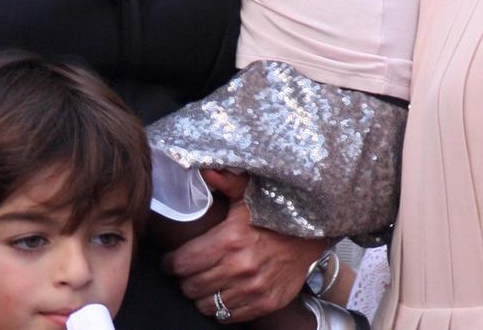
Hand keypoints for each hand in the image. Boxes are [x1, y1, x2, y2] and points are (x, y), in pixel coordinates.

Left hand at [164, 191, 326, 322]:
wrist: (313, 234)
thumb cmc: (276, 213)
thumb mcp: (249, 194)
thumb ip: (225, 182)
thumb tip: (205, 168)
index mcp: (229, 240)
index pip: (182, 263)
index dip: (170, 263)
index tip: (170, 260)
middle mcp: (238, 268)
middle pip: (190, 286)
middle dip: (184, 279)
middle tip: (187, 271)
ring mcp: (252, 289)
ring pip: (206, 305)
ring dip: (201, 295)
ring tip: (204, 283)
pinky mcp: (264, 303)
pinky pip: (229, 316)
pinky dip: (221, 308)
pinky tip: (223, 292)